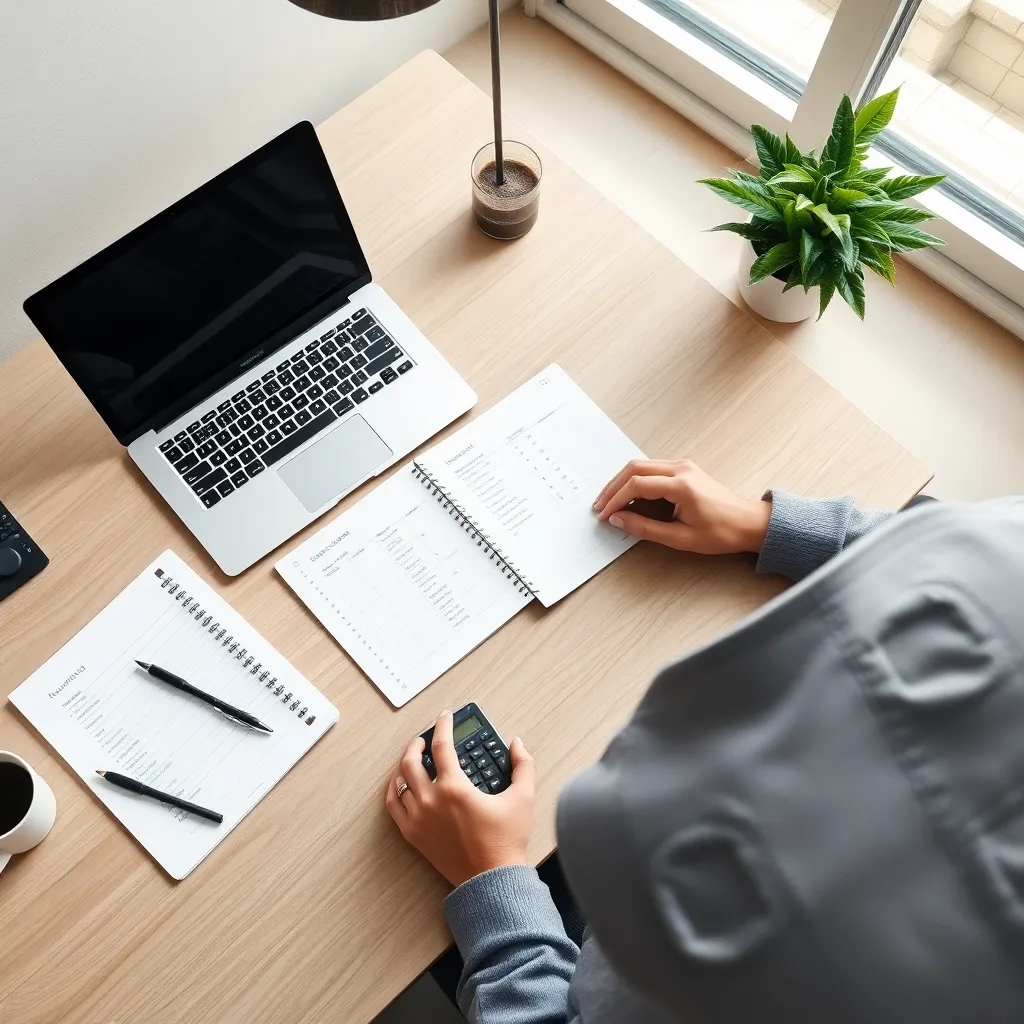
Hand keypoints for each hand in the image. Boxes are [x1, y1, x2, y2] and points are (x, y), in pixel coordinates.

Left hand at [386, 710, 535, 887]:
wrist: (491, 880)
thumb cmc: (506, 841)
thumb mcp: (523, 798)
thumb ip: (523, 765)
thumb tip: (517, 743)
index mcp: (454, 788)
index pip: (441, 745)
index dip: (443, 725)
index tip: (445, 716)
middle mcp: (431, 801)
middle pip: (411, 761)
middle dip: (416, 744)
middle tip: (425, 738)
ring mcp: (418, 819)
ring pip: (399, 782)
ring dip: (403, 765)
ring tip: (411, 758)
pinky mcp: (413, 835)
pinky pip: (394, 805)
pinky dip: (394, 790)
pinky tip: (400, 784)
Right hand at [593, 459, 770, 553]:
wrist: (748, 522)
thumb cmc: (722, 532)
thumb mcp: (681, 538)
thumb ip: (645, 528)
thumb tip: (619, 520)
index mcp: (681, 485)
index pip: (636, 485)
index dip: (616, 500)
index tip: (605, 515)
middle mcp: (681, 469)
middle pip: (634, 468)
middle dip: (613, 487)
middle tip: (600, 505)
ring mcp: (683, 466)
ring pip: (641, 465)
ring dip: (622, 482)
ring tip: (610, 502)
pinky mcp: (684, 469)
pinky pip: (652, 469)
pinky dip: (635, 480)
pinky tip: (629, 496)